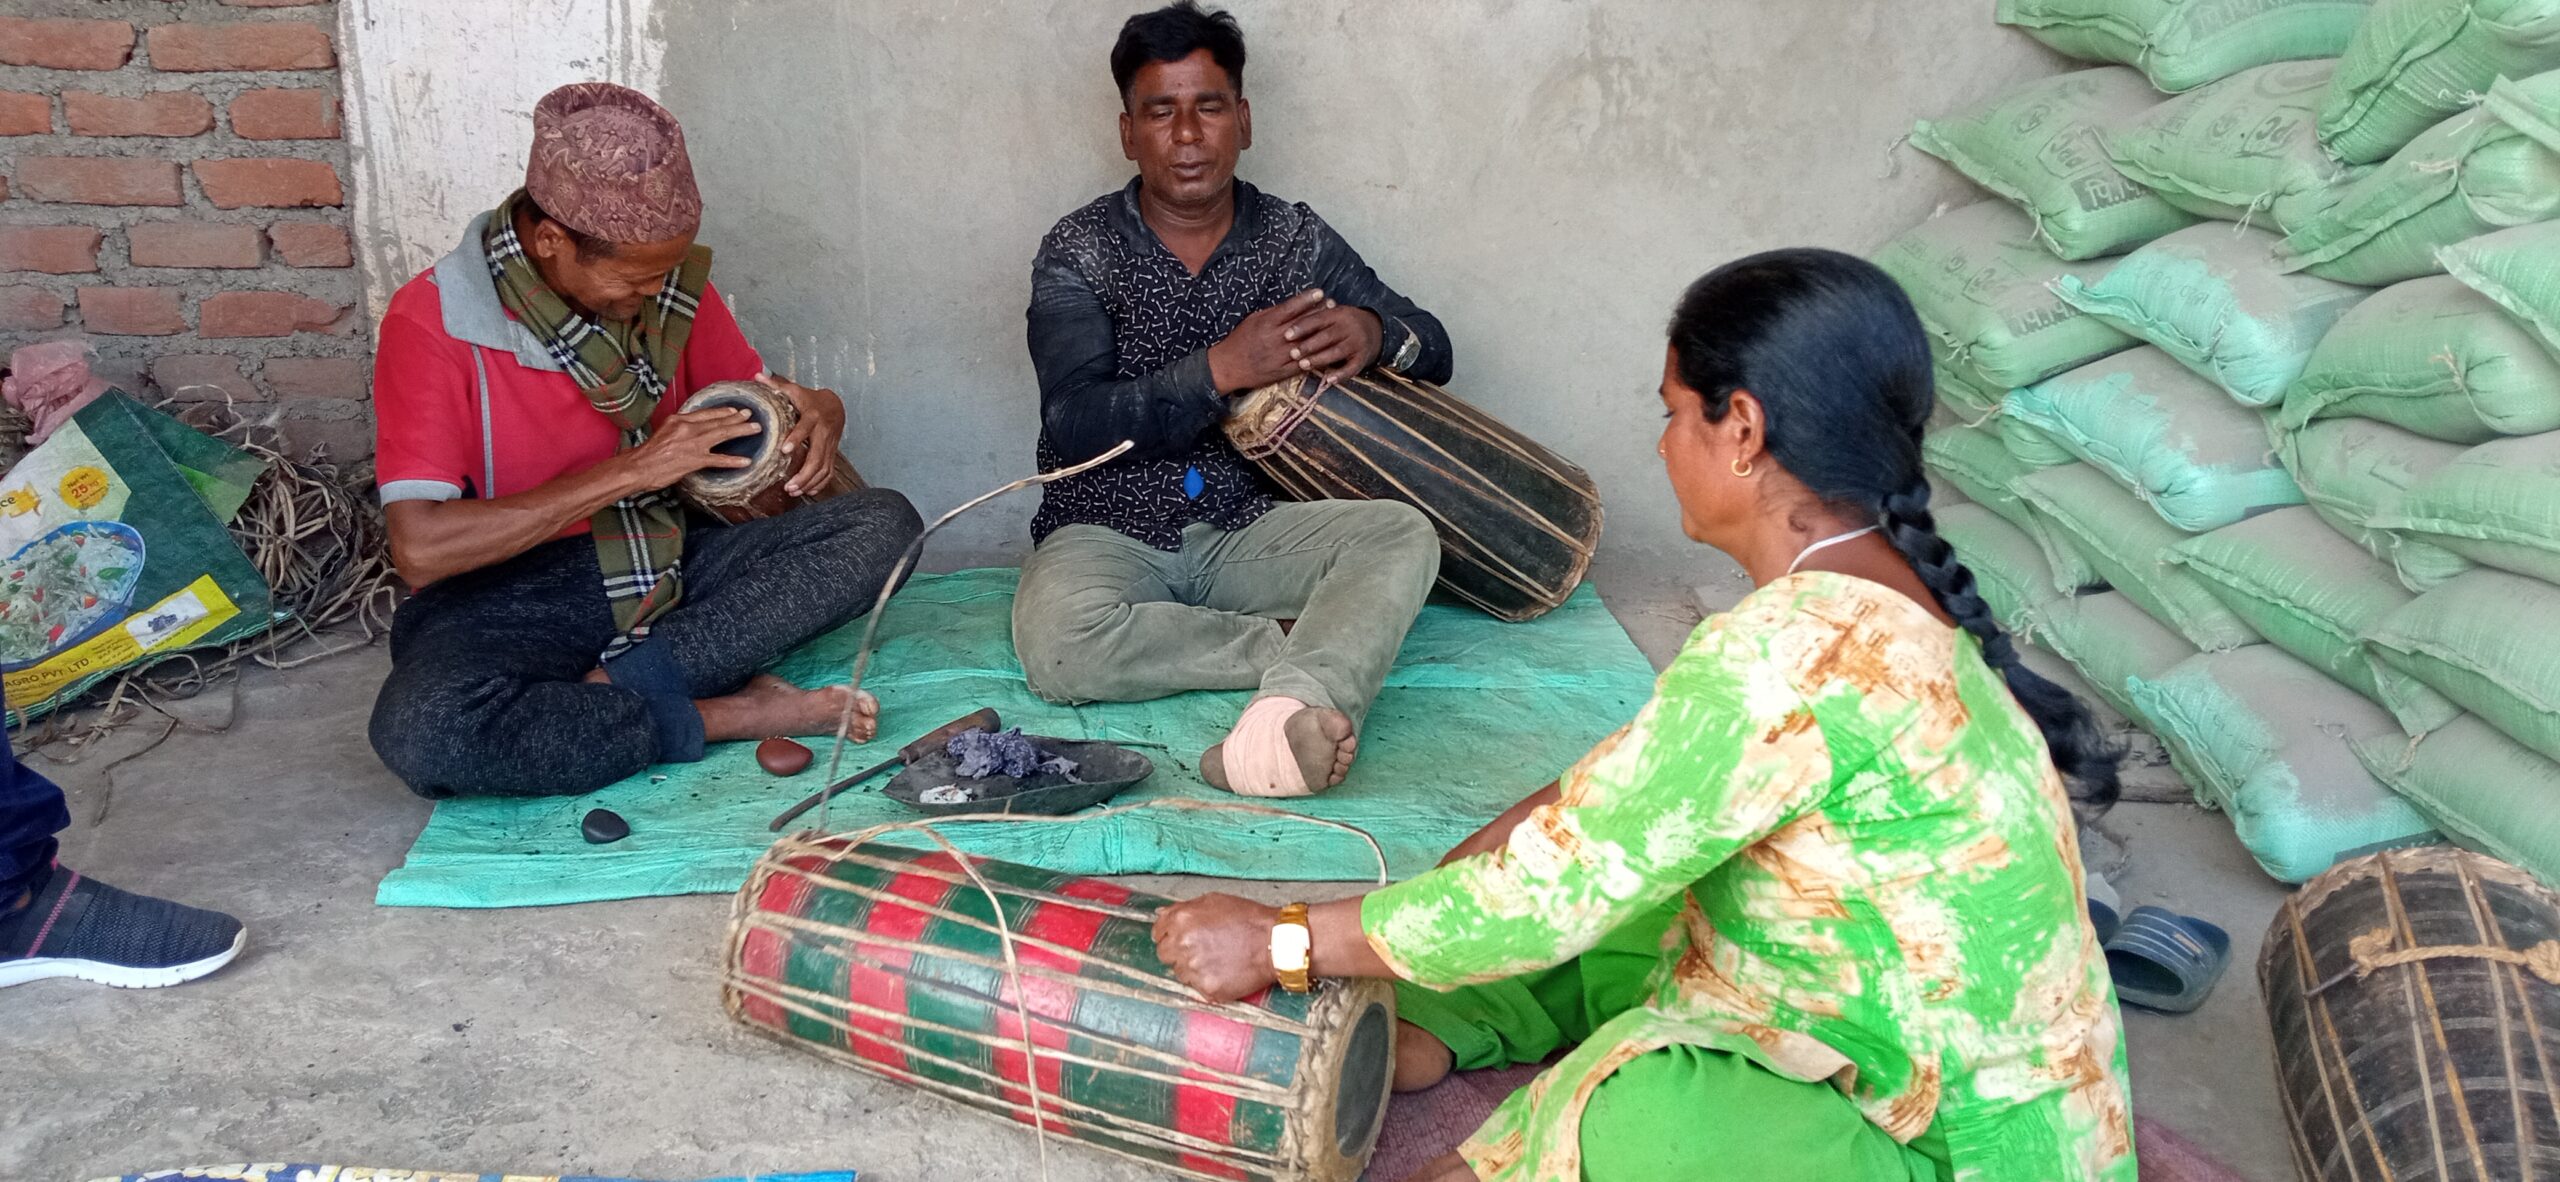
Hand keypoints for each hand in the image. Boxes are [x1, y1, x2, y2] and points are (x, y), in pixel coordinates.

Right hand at [621, 405, 759, 490]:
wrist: (638, 467)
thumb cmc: (648, 453)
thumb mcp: (664, 431)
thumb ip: (680, 428)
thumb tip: (692, 428)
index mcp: (679, 419)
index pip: (706, 413)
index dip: (722, 412)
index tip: (735, 411)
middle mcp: (687, 428)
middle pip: (717, 421)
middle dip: (737, 418)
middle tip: (752, 415)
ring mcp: (692, 444)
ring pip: (722, 434)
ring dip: (741, 431)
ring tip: (756, 429)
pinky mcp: (694, 460)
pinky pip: (718, 460)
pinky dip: (733, 460)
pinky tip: (746, 461)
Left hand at [760, 370, 847, 495]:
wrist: (835, 406)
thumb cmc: (810, 399)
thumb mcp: (795, 390)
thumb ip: (776, 385)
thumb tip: (757, 376)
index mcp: (813, 416)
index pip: (805, 428)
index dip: (797, 438)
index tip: (784, 450)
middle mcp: (824, 432)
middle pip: (817, 456)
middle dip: (804, 473)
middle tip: (788, 486)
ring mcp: (830, 445)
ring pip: (824, 468)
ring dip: (810, 482)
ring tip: (793, 491)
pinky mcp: (833, 453)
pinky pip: (829, 472)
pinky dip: (820, 483)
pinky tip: (807, 491)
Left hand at [1153, 892, 1282, 1001]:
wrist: (1275, 942)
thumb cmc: (1249, 919)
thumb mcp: (1214, 901)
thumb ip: (1183, 908)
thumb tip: (1162, 915)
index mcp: (1181, 920)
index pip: (1157, 933)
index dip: (1168, 935)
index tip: (1179, 938)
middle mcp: (1183, 944)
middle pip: (1164, 955)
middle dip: (1178, 952)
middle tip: (1201, 949)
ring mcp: (1193, 968)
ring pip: (1180, 973)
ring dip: (1193, 968)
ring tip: (1217, 959)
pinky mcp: (1207, 988)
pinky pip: (1197, 988)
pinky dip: (1207, 981)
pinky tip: (1223, 970)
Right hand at [1208, 288, 1349, 393]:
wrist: (1228, 367)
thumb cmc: (1239, 341)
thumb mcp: (1252, 321)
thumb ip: (1272, 314)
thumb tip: (1291, 305)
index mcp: (1266, 324)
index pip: (1290, 309)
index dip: (1306, 300)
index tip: (1320, 292)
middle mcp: (1274, 339)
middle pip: (1302, 324)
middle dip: (1319, 314)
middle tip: (1333, 305)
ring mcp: (1279, 356)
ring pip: (1305, 344)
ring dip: (1321, 334)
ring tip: (1333, 326)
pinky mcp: (1282, 371)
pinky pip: (1303, 363)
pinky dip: (1316, 356)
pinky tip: (1327, 350)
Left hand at [1279, 301, 1383, 387]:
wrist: (1373, 330)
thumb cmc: (1341, 323)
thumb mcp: (1331, 314)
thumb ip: (1314, 317)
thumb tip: (1286, 321)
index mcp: (1339, 314)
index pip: (1319, 319)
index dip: (1302, 327)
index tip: (1286, 335)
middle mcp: (1350, 327)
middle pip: (1328, 336)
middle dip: (1309, 345)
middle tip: (1292, 353)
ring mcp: (1358, 342)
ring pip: (1337, 352)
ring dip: (1320, 359)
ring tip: (1303, 365)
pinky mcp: (1363, 358)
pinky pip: (1352, 368)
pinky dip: (1341, 374)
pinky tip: (1328, 380)